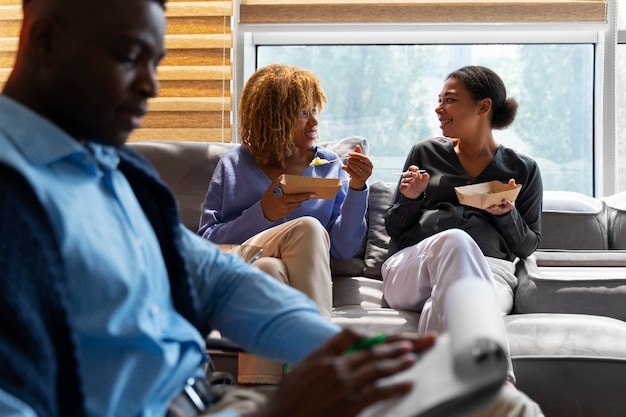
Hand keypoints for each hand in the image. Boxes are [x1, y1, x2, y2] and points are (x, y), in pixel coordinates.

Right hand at [248, 329, 435, 416]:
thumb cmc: (287, 400)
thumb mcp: (299, 370)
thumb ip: (318, 359)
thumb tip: (333, 355)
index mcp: (321, 356)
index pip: (347, 336)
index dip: (367, 335)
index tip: (380, 336)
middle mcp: (334, 367)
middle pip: (369, 351)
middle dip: (391, 347)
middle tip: (408, 345)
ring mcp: (344, 385)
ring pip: (378, 368)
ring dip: (398, 362)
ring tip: (411, 359)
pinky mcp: (351, 405)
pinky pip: (379, 393)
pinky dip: (396, 387)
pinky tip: (407, 384)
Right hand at [260, 175, 314, 220]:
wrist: (262, 214)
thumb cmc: (265, 202)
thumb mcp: (268, 191)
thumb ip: (275, 183)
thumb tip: (281, 177)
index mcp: (282, 200)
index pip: (297, 198)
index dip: (306, 196)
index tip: (312, 194)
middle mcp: (286, 206)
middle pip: (299, 202)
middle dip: (305, 198)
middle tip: (311, 195)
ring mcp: (286, 211)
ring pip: (297, 206)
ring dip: (299, 201)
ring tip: (302, 197)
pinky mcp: (286, 214)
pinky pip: (293, 209)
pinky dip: (295, 205)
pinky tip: (293, 201)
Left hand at [344, 145, 372, 190]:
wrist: (357, 183)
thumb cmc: (358, 171)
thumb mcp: (359, 162)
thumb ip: (358, 154)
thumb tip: (357, 146)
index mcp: (370, 165)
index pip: (364, 158)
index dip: (356, 155)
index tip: (349, 153)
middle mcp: (369, 171)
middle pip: (359, 162)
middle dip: (351, 160)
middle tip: (348, 160)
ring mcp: (364, 176)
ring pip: (354, 167)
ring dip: (349, 165)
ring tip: (347, 165)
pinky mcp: (359, 179)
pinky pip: (351, 172)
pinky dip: (346, 168)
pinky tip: (343, 167)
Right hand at [398, 165, 429, 199]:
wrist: (417, 193)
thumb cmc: (420, 185)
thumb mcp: (424, 181)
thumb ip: (426, 177)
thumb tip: (426, 174)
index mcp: (413, 172)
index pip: (411, 168)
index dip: (413, 168)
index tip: (416, 169)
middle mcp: (407, 176)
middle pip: (407, 173)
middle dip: (411, 173)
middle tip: (415, 175)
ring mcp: (404, 181)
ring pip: (405, 179)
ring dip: (408, 179)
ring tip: (412, 180)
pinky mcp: (402, 187)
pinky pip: (402, 185)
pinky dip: (405, 185)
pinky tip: (408, 185)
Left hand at [484, 179, 515, 215]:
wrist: (505, 206)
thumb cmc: (508, 198)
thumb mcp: (511, 193)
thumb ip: (511, 186)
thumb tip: (512, 180)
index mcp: (510, 205)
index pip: (509, 205)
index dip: (507, 203)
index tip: (503, 199)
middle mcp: (504, 209)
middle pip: (500, 209)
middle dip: (497, 208)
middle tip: (493, 206)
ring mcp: (498, 211)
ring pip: (494, 211)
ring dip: (490, 209)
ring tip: (487, 207)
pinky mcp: (493, 211)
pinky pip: (489, 211)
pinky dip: (486, 209)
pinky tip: (483, 206)